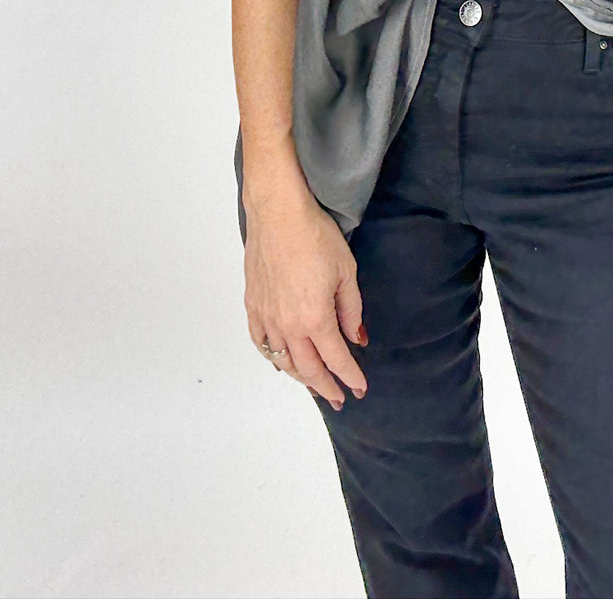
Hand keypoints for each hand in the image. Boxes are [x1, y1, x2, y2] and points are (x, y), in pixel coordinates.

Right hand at [243, 182, 369, 409]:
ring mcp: (266, 317)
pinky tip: (281, 361)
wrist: (279, 214)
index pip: (336, 359)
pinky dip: (273, 357)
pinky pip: (261, 342)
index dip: (350, 377)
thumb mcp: (346, 271)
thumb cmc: (315, 236)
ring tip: (314, 385)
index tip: (359, 389)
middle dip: (326, 386)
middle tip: (338, 399)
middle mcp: (288, 325)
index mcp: (315, 318)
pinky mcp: (252, 305)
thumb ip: (351, 310)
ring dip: (300, 377)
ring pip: (283, 360)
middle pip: (308, 368)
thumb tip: (357, 338)